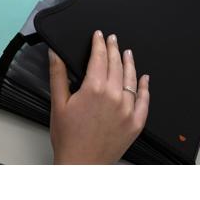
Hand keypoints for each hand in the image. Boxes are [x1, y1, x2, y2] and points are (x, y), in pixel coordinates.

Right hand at [49, 30, 149, 163]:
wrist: (81, 164)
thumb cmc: (68, 137)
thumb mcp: (58, 103)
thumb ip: (58, 75)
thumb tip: (55, 54)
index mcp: (94, 89)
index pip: (99, 57)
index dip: (99, 43)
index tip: (99, 35)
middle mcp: (114, 96)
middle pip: (116, 64)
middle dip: (113, 48)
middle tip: (112, 39)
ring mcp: (127, 110)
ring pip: (131, 79)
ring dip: (129, 63)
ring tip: (127, 52)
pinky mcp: (135, 123)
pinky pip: (144, 100)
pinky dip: (144, 87)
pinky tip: (144, 79)